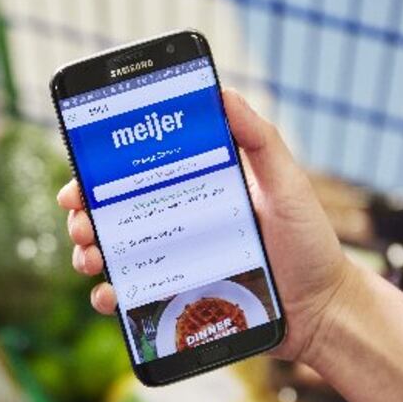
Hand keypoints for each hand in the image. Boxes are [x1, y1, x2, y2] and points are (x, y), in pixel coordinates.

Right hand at [57, 88, 353, 361]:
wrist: (322, 309)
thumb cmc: (308, 242)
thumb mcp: (286, 183)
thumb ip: (258, 139)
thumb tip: (222, 91)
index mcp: (194, 190)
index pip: (137, 175)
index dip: (100, 172)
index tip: (81, 172)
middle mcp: (177, 224)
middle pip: (113, 214)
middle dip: (84, 213)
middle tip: (80, 218)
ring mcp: (174, 263)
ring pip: (114, 253)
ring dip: (88, 251)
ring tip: (90, 255)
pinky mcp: (177, 299)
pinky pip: (132, 298)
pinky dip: (109, 297)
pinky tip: (108, 296)